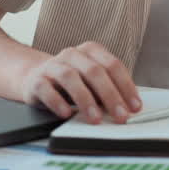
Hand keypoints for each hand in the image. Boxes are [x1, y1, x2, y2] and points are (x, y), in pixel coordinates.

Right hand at [18, 41, 142, 123]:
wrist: (33, 77)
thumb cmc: (71, 81)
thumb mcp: (91, 81)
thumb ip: (108, 89)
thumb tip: (128, 108)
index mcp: (91, 51)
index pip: (113, 66)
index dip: (126, 86)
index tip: (135, 107)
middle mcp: (72, 54)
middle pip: (94, 71)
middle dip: (110, 95)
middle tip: (120, 116)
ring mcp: (53, 65)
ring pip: (70, 78)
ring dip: (85, 100)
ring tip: (96, 119)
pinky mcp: (36, 80)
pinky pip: (46, 89)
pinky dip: (57, 102)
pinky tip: (67, 114)